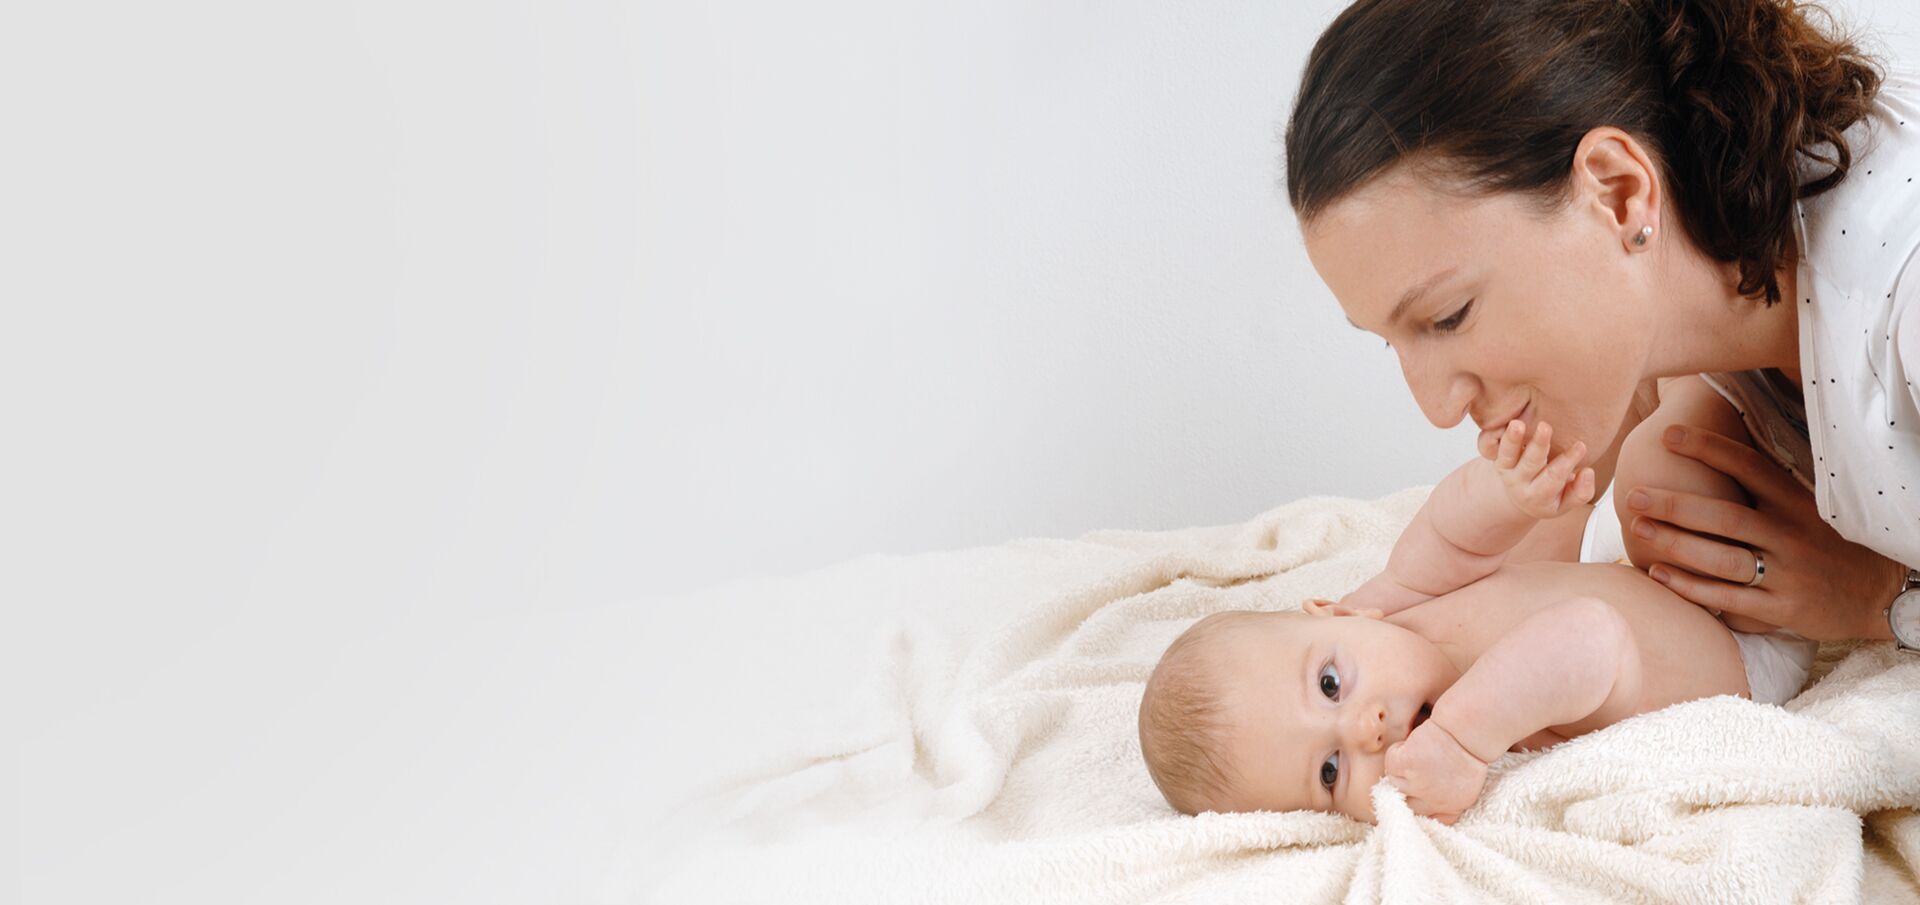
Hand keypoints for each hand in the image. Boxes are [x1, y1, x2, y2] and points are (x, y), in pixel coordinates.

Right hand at [1383, 719, 1487, 824]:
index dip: (1422, 807)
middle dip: (1407, 790)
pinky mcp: (1407, 765)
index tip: (1419, 796)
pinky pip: (1391, 764)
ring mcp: (1419, 784)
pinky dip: (1398, 752)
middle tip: (1410, 774)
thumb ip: (1448, 796)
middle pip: (1407, 806)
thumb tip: (1424, 796)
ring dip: (1401, 769)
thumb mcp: (1467, 783)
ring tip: (1416, 754)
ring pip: (1394, 784)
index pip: (1432, 820)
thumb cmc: (1469, 749)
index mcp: (1454, 806)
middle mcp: (1435, 801)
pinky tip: (1412, 744)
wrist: (1466, 730)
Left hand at [1492, 420, 1595, 519]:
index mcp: (1539, 497)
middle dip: (1539, 445)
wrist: (1521, 497)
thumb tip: (1587, 472)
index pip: (1555, 477)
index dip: (1568, 461)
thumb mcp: (1567, 502)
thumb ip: (1581, 491)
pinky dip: (1497, 435)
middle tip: (1545, 427)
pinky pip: (1493, 447)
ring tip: (1517, 424)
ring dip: (1513, 438)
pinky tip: (1505, 421)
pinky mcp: (1497, 459)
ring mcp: (1506, 471)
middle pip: (1530, 464)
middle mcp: (1520, 484)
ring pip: (1508, 455)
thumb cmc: (1551, 495)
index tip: (1581, 445)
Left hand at [1626, 425, 1906, 641]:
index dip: (1708, 449)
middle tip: (1633, 495)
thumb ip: (1772, 484)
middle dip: (1676, 505)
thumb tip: (1723, 448)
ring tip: (1638, 528)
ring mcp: (1786, 573)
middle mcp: (1790, 535)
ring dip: (1676, 544)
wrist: (1884, 593)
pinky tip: (1659, 573)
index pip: (1749, 467)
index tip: (1668, 435)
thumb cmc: (1834, 543)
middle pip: (1725, 516)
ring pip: (1723, 558)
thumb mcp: (1814, 505)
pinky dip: (1692, 587)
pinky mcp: (1782, 608)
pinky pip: (1729, 598)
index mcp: (1797, 503)